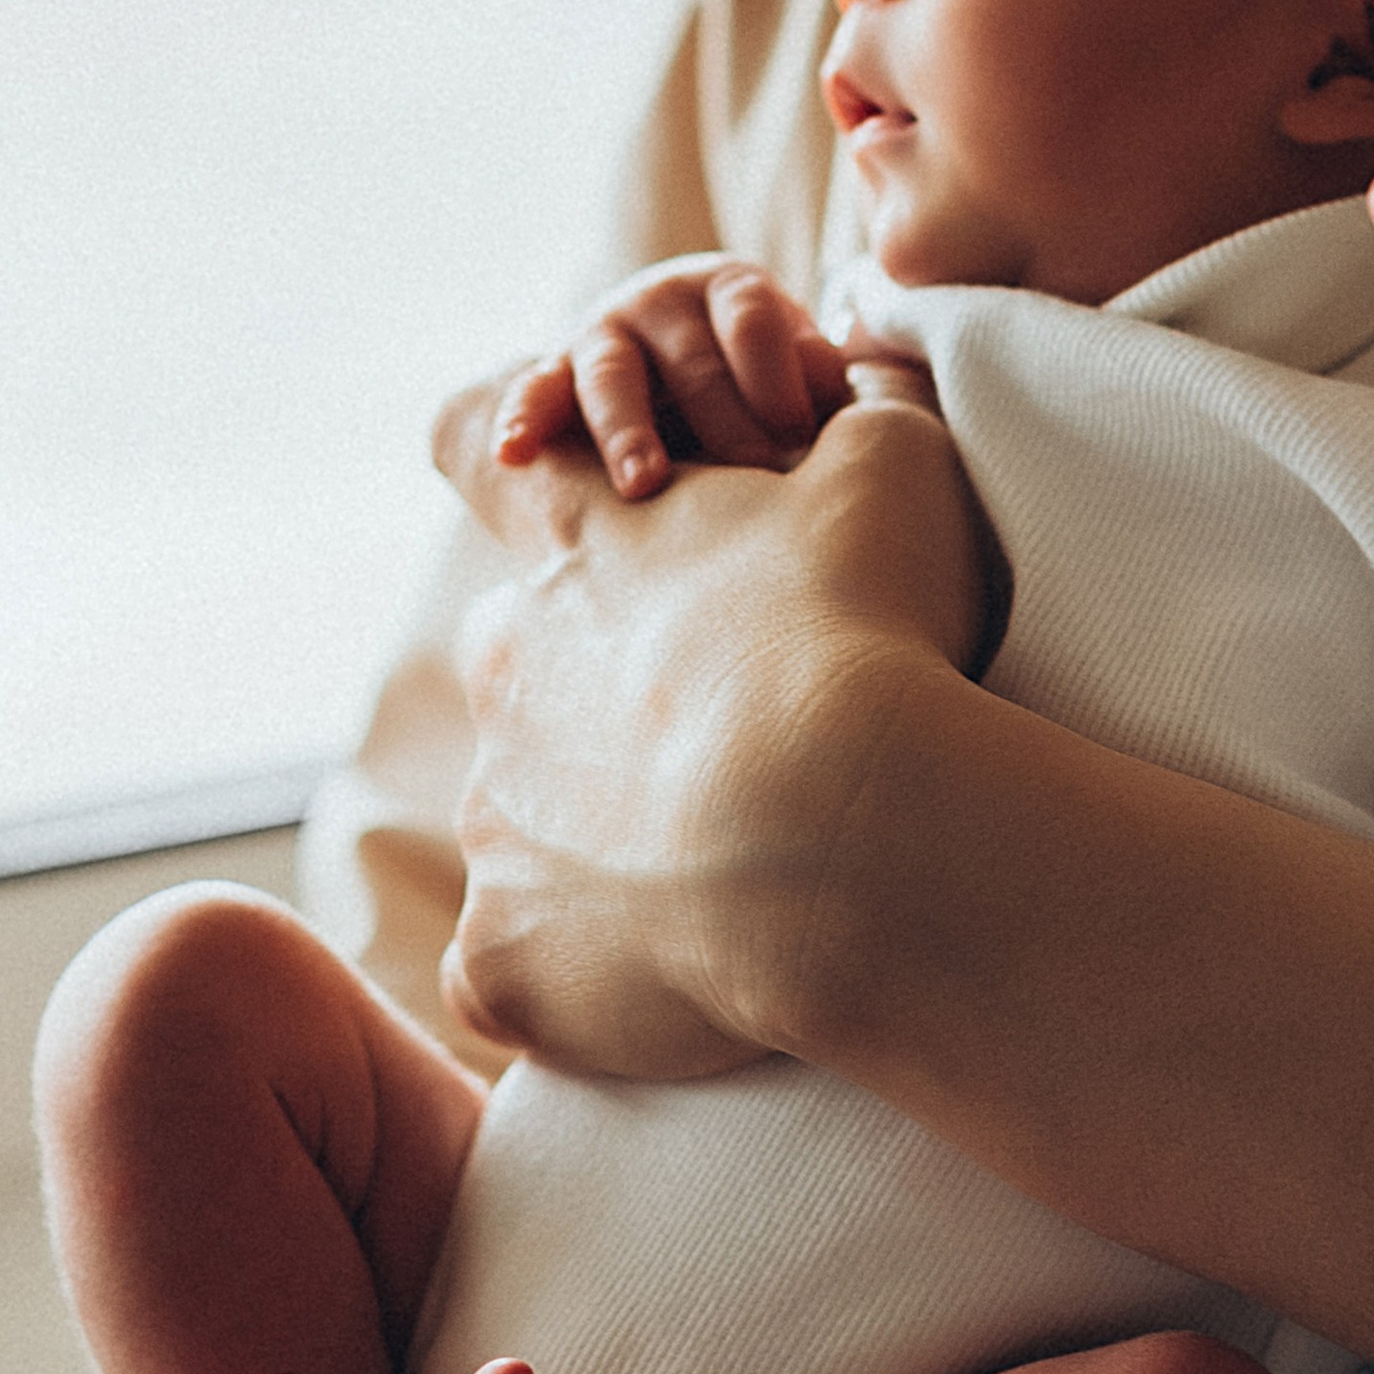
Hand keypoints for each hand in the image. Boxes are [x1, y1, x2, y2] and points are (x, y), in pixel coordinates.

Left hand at [433, 359, 999, 1078]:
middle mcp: (501, 672)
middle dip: (612, 710)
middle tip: (738, 753)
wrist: (839, 831)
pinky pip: (512, 972)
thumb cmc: (869, 632)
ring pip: (534, 830)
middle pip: (534, 675)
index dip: (528, 478)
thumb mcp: (892, 471)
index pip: (480, 446)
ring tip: (745, 885)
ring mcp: (489, 825)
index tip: (591, 531)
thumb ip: (860, 418)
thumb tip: (861, 387)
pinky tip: (664, 986)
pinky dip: (576, 979)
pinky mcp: (499, 959)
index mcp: (576, 544)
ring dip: (615, 849)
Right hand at [491, 257, 853, 497]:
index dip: (777, 377)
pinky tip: (513, 456)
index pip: (751, 319)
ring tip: (645, 484)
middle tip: (754, 479)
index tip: (802, 436)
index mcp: (729, 288)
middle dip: (724, 422)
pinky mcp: (556, 374)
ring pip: (611, 376)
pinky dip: (522, 419)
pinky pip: (535, 393)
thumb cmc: (762, 380)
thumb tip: (837, 407)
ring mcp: (602, 334)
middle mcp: (660, 300)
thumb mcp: (799, 365)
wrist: (682, 365)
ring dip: (628, 431)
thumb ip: (820, 379)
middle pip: (689, 358)